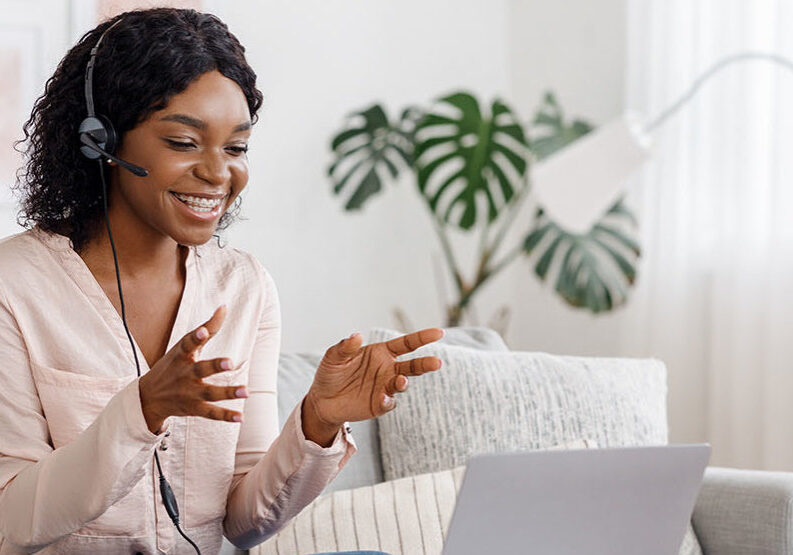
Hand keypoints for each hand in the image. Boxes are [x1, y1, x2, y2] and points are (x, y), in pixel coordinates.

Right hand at [138, 305, 246, 433]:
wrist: (147, 398)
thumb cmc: (172, 365)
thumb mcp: (184, 346)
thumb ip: (207, 327)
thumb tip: (224, 306)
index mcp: (182, 356)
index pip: (187, 344)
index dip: (195, 337)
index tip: (203, 331)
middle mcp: (185, 374)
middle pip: (201, 369)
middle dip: (214, 366)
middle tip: (230, 363)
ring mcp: (189, 392)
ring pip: (209, 393)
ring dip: (228, 392)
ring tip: (246, 391)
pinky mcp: (193, 408)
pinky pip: (210, 413)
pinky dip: (225, 416)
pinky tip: (241, 417)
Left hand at [304, 328, 444, 430]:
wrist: (322, 400)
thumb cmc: (331, 373)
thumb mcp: (334, 357)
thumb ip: (345, 347)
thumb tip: (356, 335)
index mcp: (381, 352)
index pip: (406, 344)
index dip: (422, 337)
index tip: (439, 333)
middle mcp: (388, 369)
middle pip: (412, 366)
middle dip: (425, 364)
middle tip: (437, 362)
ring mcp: (385, 388)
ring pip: (403, 384)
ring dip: (403, 383)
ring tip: (400, 382)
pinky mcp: (379, 405)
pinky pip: (388, 402)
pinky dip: (388, 400)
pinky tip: (382, 398)